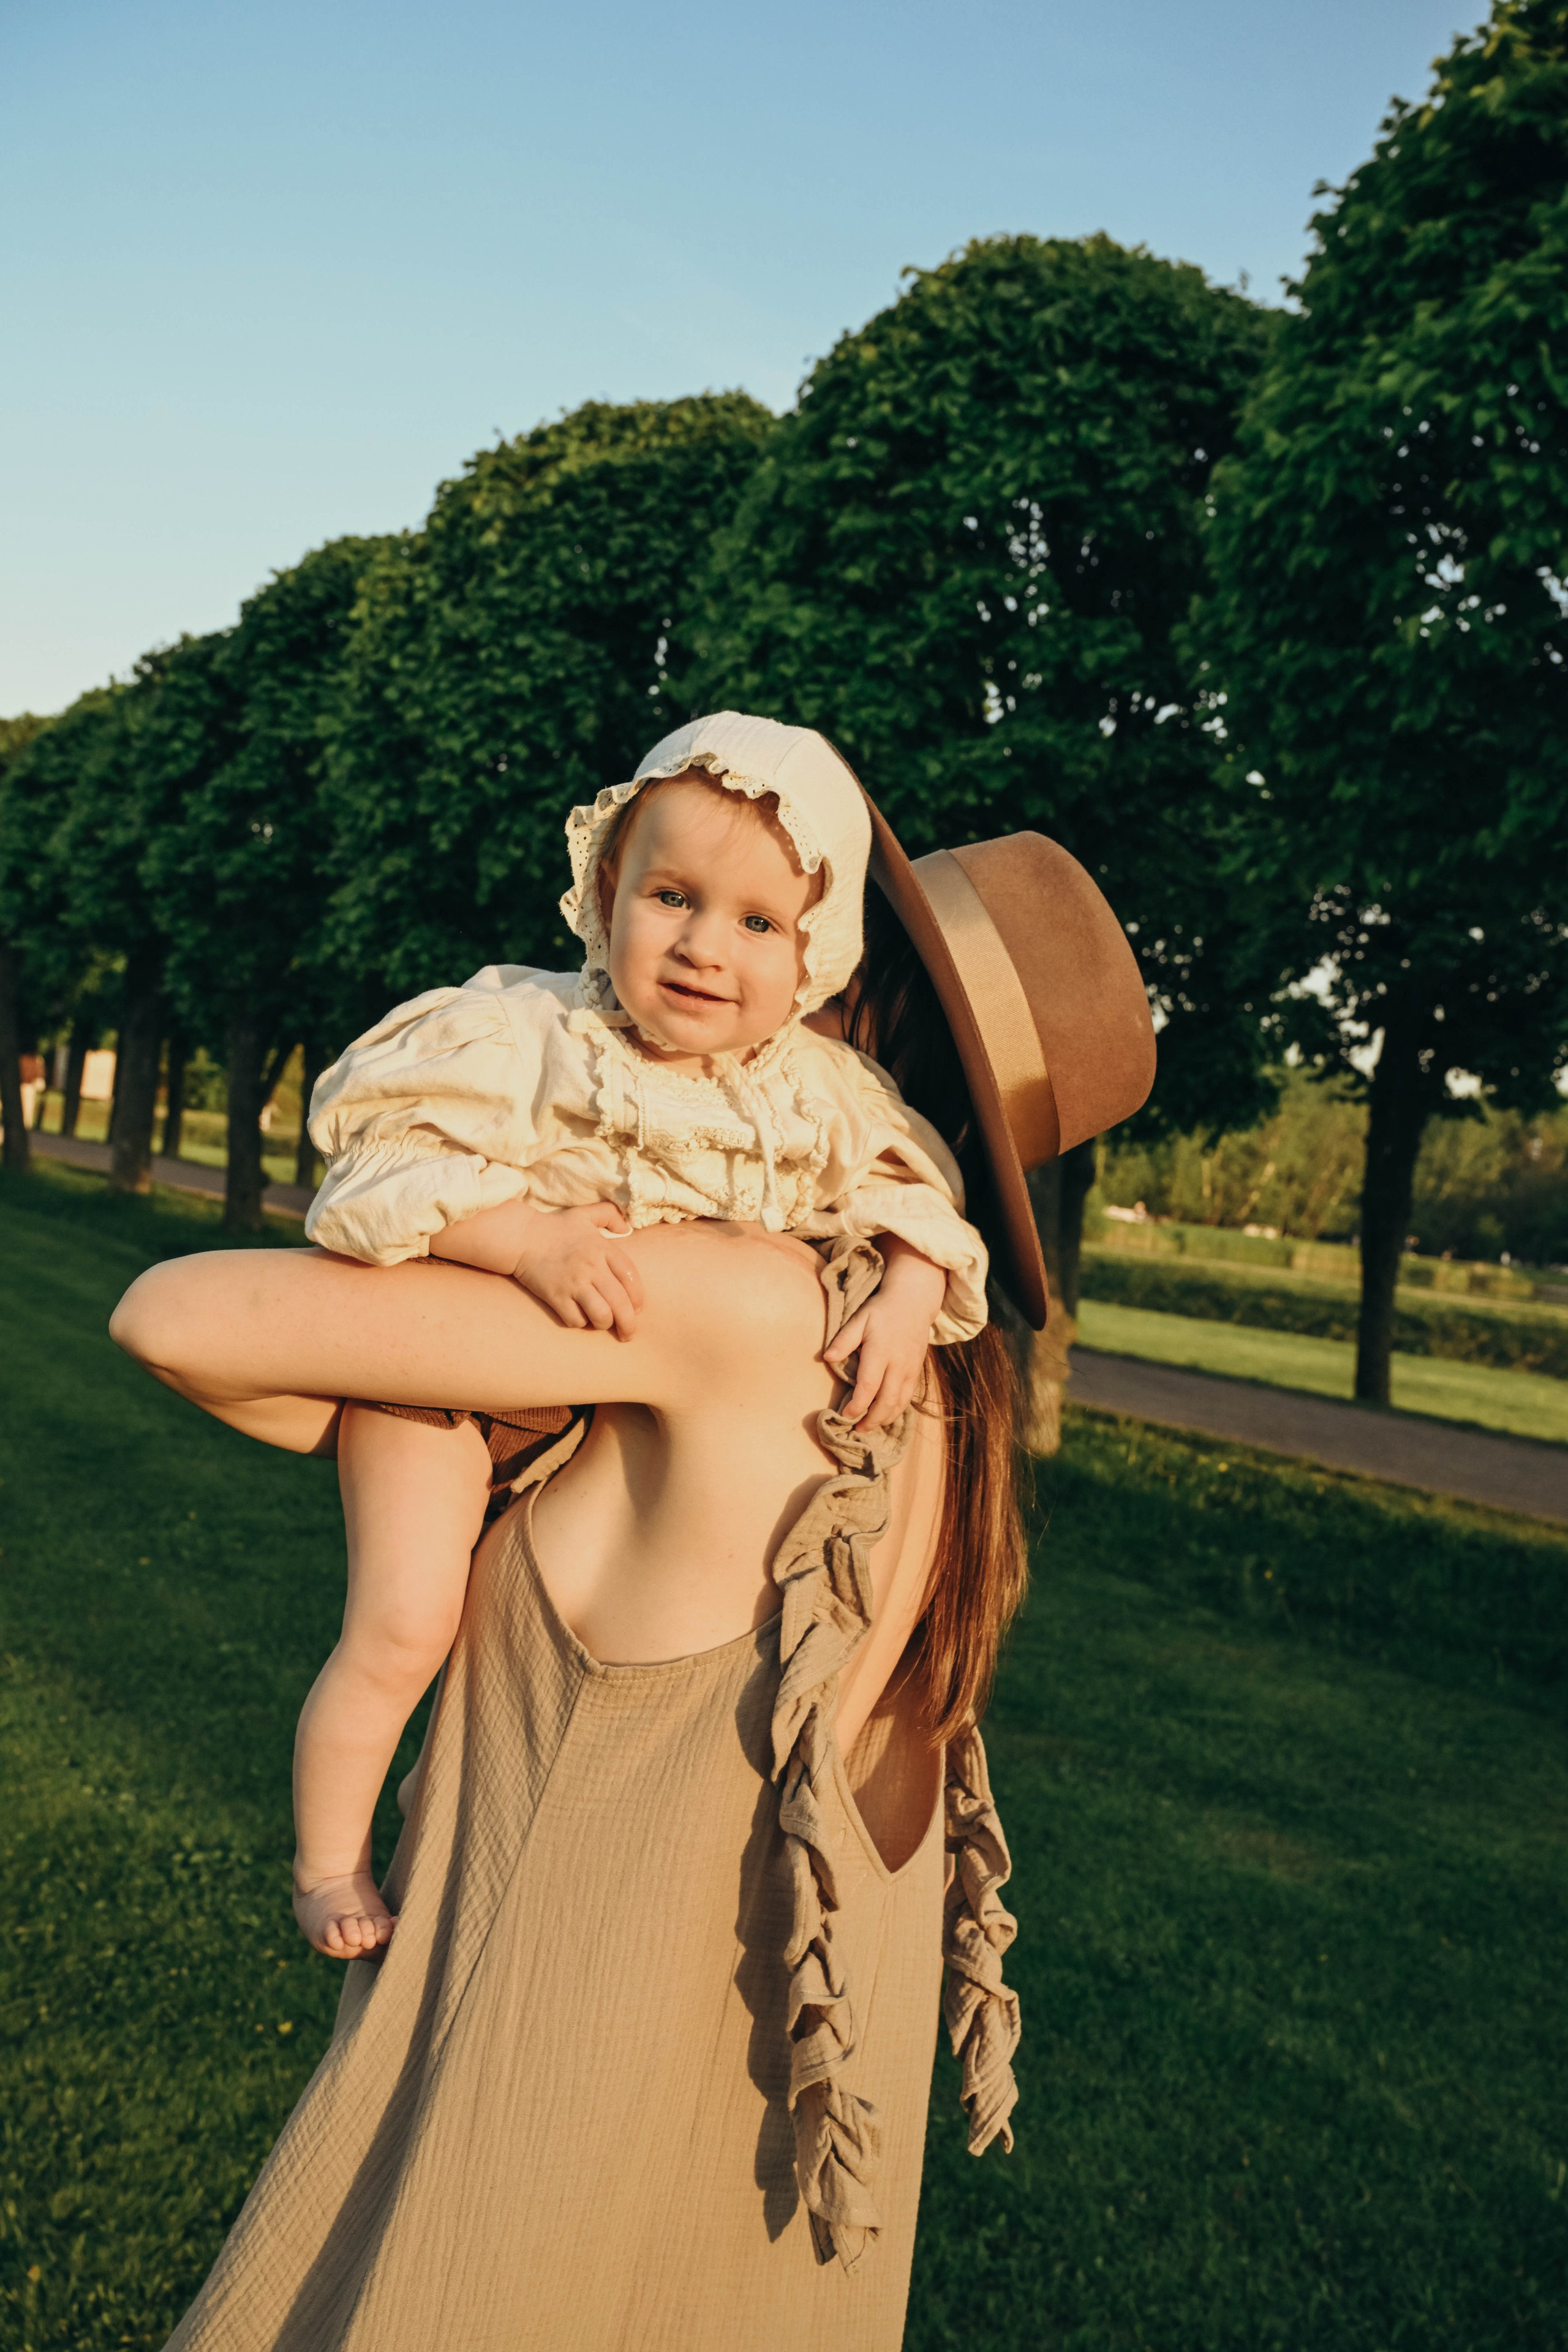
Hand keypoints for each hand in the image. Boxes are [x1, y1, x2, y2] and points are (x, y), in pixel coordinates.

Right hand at [508, 1201, 643, 1339]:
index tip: (637, 1308)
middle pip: (620, 1302)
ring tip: (603, 1323)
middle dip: (629, 1323)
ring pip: (601, 1315)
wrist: (521, 1237)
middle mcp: (591, 1267)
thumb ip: (609, 1214)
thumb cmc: (555, 1227)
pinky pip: (576, 1319)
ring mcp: (573, 1283)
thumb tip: (626, 1227)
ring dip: (605, 1323)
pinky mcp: (555, 1296)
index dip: (638, 1297)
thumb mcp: (585, 1214)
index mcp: (602, 1248)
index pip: (630, 1276)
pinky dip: (581, 1323)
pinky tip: (579, 1317)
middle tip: (628, 1333)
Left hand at [823, 1239, 947, 1427]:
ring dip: (885, 1419)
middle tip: (857, 1430)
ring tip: (869, 1427)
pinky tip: (886, 1415)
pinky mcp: (917, 1371)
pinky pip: (908, 1397)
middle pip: (886, 1401)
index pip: (868, 1386)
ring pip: (900, 1403)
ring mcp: (910, 1369)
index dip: (857, 1405)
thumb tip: (826, 1358)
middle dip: (871, 1420)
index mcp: (880, 1352)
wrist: (914, 1300)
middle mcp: (898, 1364)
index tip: (845, 1415)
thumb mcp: (859, 1318)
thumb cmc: (881, 1309)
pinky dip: (897, 1410)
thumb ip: (844, 1340)